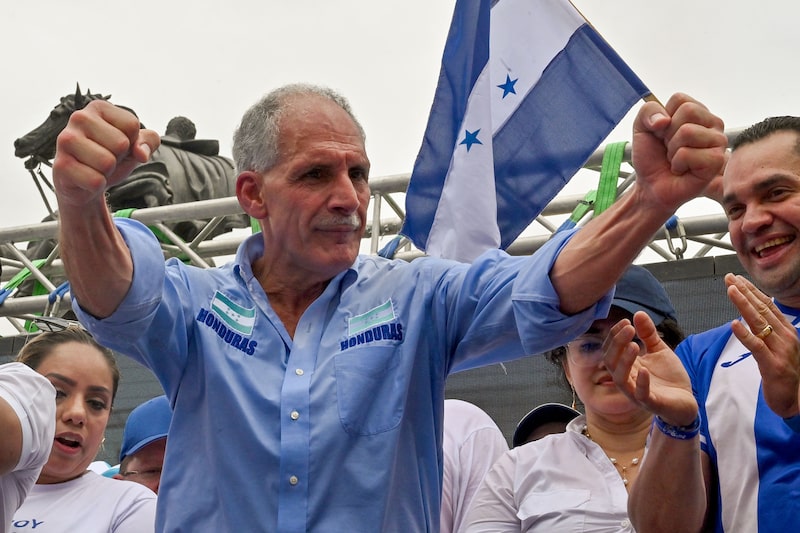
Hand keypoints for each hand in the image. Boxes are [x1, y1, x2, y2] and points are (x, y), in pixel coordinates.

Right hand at [53, 100, 160, 209]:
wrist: (84, 182)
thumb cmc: (110, 156)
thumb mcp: (135, 146)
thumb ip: (149, 141)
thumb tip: (141, 153)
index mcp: (98, 107)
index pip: (132, 125)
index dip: (131, 141)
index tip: (116, 144)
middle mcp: (79, 118)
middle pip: (121, 144)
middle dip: (119, 157)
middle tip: (105, 157)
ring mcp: (66, 140)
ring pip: (108, 163)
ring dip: (107, 172)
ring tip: (95, 167)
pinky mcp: (61, 165)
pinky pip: (96, 181)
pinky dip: (97, 185)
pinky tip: (86, 178)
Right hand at [604, 311, 697, 425]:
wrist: (686, 401)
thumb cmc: (669, 377)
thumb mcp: (659, 351)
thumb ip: (648, 334)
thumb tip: (638, 313)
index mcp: (626, 366)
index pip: (610, 350)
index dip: (615, 335)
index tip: (626, 321)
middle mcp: (627, 379)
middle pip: (610, 362)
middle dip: (617, 344)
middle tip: (629, 329)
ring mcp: (637, 392)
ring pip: (620, 379)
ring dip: (624, 361)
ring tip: (634, 345)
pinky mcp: (651, 403)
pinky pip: (640, 394)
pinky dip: (640, 382)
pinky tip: (644, 369)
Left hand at [630, 93, 726, 215]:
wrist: (651, 185)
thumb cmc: (652, 157)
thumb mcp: (641, 128)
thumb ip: (647, 111)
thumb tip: (663, 120)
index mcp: (698, 112)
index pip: (680, 99)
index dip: (663, 118)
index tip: (663, 134)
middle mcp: (713, 124)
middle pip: (688, 111)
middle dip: (668, 134)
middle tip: (670, 149)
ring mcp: (718, 142)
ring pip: (687, 132)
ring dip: (672, 150)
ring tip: (676, 160)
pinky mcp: (717, 161)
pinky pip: (687, 153)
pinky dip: (677, 164)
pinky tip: (682, 170)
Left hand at [726, 273, 799, 416]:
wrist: (796, 399)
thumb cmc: (783, 371)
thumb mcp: (777, 346)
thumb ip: (766, 330)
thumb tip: (751, 312)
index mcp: (786, 330)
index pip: (766, 306)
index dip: (751, 291)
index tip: (736, 278)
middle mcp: (785, 336)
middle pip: (762, 309)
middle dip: (744, 292)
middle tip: (729, 278)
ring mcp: (780, 350)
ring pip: (758, 323)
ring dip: (743, 305)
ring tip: (731, 290)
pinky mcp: (773, 365)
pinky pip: (756, 346)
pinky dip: (745, 334)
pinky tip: (734, 324)